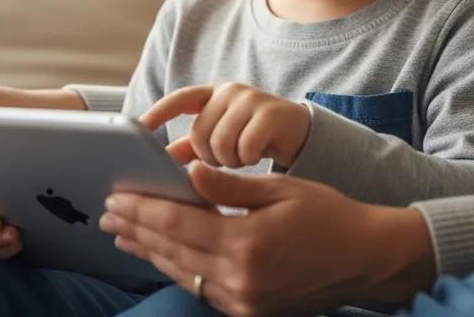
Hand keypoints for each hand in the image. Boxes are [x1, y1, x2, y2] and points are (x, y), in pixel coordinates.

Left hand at [99, 161, 436, 315]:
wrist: (364, 258)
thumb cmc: (327, 214)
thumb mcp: (280, 188)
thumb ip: (230, 184)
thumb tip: (188, 172)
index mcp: (245, 243)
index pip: (178, 224)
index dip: (144, 209)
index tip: (117, 196)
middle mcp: (239, 278)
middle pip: (173, 251)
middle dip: (137, 230)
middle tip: (109, 214)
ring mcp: (242, 301)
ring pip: (183, 273)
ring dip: (150, 252)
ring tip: (124, 235)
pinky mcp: (248, 311)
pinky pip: (202, 288)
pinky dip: (178, 268)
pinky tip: (164, 255)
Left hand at [141, 84, 311, 168]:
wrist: (300, 135)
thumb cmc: (255, 138)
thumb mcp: (222, 137)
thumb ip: (192, 145)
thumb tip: (157, 160)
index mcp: (215, 94)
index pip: (182, 97)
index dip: (159, 111)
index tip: (138, 128)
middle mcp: (231, 91)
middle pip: (199, 132)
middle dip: (207, 156)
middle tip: (225, 160)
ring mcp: (252, 99)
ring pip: (220, 142)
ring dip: (228, 160)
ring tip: (241, 158)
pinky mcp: (271, 112)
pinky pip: (244, 147)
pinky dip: (248, 159)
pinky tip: (257, 156)